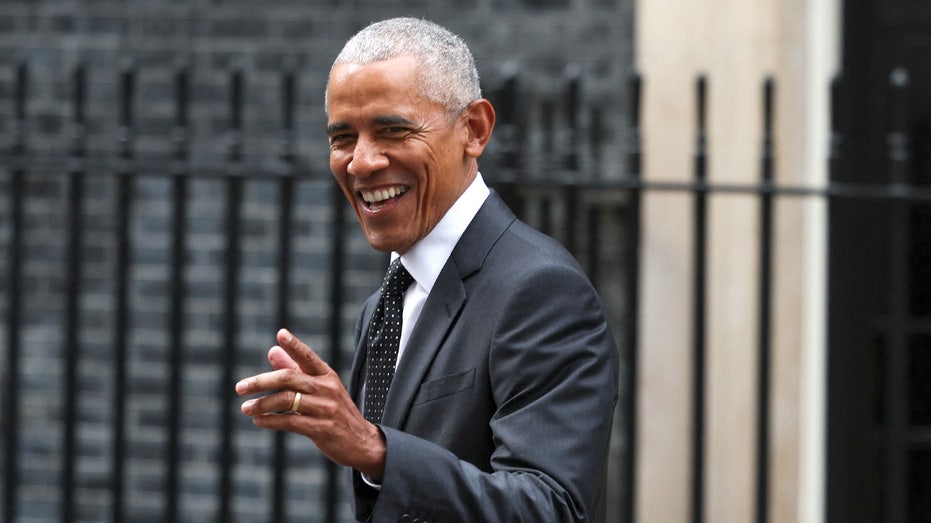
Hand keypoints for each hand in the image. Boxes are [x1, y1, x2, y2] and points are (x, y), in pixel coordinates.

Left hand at [236, 328, 386, 478]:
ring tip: (246, 408)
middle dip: (262, 382)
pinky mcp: (322, 429)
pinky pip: (290, 422)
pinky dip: (271, 421)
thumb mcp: (320, 388)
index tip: (281, 334)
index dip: (295, 345)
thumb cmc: (336, 411)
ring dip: (262, 404)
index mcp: (327, 375)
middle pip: (289, 379)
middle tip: (240, 387)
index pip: (308, 357)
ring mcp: (325, 409)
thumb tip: (272, 350)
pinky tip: (258, 421)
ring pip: (287, 401)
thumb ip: (295, 369)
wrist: (362, 441)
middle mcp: (327, 389)